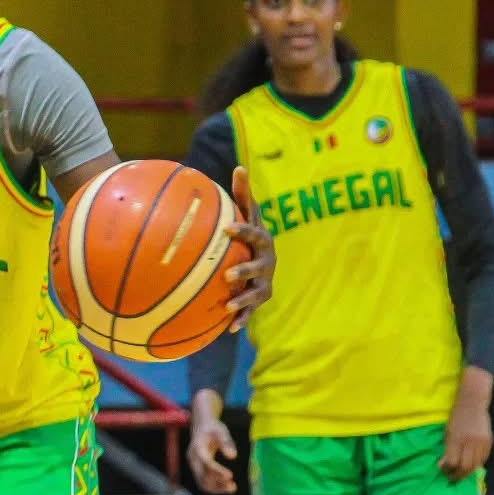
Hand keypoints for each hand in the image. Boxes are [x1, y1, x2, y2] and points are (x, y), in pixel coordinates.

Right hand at [187, 416, 238, 493]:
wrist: (201, 427)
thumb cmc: (213, 429)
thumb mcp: (221, 431)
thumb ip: (226, 443)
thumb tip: (233, 456)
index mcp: (197, 447)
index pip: (206, 462)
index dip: (217, 470)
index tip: (230, 476)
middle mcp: (192, 458)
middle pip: (202, 475)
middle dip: (217, 483)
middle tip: (234, 486)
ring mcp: (193, 465)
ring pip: (201, 482)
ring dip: (216, 488)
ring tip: (232, 488)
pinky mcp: (196, 469)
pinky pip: (202, 482)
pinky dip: (214, 487)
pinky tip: (226, 487)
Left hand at [224, 165, 274, 331]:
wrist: (262, 259)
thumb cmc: (247, 234)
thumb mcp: (246, 214)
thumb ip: (241, 195)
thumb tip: (240, 166)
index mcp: (261, 240)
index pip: (254, 233)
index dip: (242, 230)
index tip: (226, 229)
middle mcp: (266, 261)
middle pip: (258, 266)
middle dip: (245, 270)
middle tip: (228, 274)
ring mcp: (264, 282)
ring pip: (255, 292)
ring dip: (243, 299)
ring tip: (229, 304)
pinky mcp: (259, 300)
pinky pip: (250, 312)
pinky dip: (241, 320)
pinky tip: (229, 329)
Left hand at [441, 365, 492, 481]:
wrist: (472, 403)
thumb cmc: (455, 416)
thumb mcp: (447, 430)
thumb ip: (447, 447)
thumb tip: (444, 464)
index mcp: (456, 438)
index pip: (452, 461)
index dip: (446, 469)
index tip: (441, 470)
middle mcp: (469, 442)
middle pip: (465, 466)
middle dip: (457, 475)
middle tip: (450, 479)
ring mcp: (481, 442)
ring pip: (475, 465)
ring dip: (467, 473)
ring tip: (460, 475)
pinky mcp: (489, 442)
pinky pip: (483, 459)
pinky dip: (476, 465)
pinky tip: (470, 467)